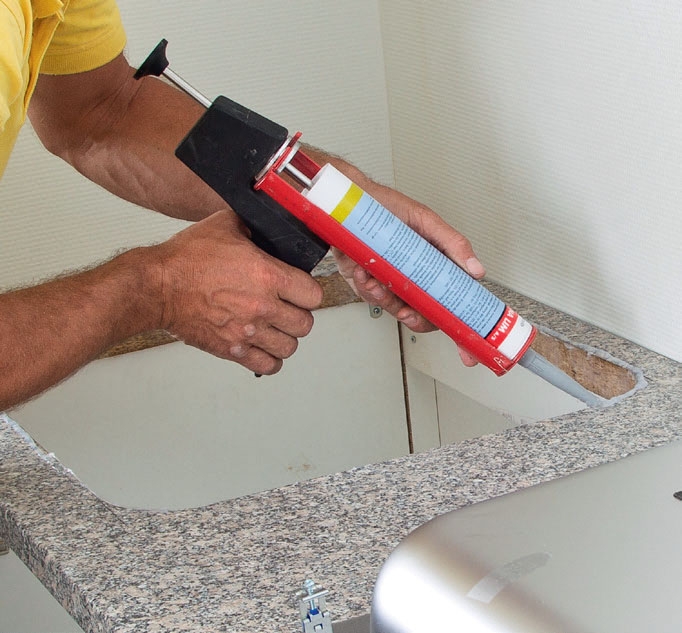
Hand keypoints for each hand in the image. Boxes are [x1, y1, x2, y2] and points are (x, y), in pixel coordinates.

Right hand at [151, 211, 322, 374]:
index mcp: (267, 275)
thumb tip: (264, 231)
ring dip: (285, 338)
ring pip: (290, 347)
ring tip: (275, 329)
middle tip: (287, 310)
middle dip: (299, 316)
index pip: (314, 295)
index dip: (308, 292)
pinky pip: (267, 366)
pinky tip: (263, 348)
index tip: (300, 291)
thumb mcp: (225, 225)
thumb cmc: (186, 259)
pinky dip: (269, 360)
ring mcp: (248, 332)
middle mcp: (263, 307)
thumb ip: (253, 229)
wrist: (157, 286)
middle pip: (305, 324)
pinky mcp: (232, 349)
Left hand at [331, 179, 484, 366]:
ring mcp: (392, 282)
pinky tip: (364, 273)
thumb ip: (452, 243)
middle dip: (417, 319)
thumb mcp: (424, 220)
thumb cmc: (386, 206)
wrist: (347, 204)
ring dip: (386, 299)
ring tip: (378, 281)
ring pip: (397, 309)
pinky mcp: (368, 283)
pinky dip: (367, 288)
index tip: (466, 347)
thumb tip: (476, 269)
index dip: (460, 325)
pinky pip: (372, 299)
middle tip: (411, 314)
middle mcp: (415, 277)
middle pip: (427, 314)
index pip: (454, 300)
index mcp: (434, 265)